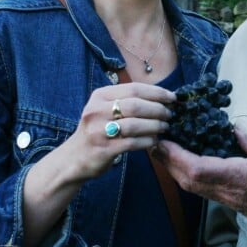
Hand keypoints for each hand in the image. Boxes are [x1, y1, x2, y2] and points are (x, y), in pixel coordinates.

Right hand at [61, 82, 175, 179]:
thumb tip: (161, 97)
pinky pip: (133, 142)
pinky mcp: (104, 149)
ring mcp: (99, 130)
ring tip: (165, 127)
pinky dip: (148, 141)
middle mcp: (97, 110)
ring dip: (155, 125)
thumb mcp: (106, 108)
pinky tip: (154, 140)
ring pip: (136, 124)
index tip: (172, 97)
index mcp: (100, 96)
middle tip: (170, 114)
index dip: (157, 92)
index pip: (134, 88)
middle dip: (158, 109)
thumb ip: (128, 100)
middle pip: (136, 105)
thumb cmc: (98, 130)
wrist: (74, 158)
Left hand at [157, 124, 246, 246]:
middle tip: (155, 138)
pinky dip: (187, 170)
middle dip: (166, 160)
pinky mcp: (229, 199)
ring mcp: (227, 198)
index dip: (175, 155)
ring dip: (174, 165)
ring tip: (166, 144)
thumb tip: (232, 127)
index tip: (162, 139)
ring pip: (191, 184)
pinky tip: (187, 156)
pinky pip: (201, 186)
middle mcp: (228, 191)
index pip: (197, 170)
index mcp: (239, 178)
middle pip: (186, 179)